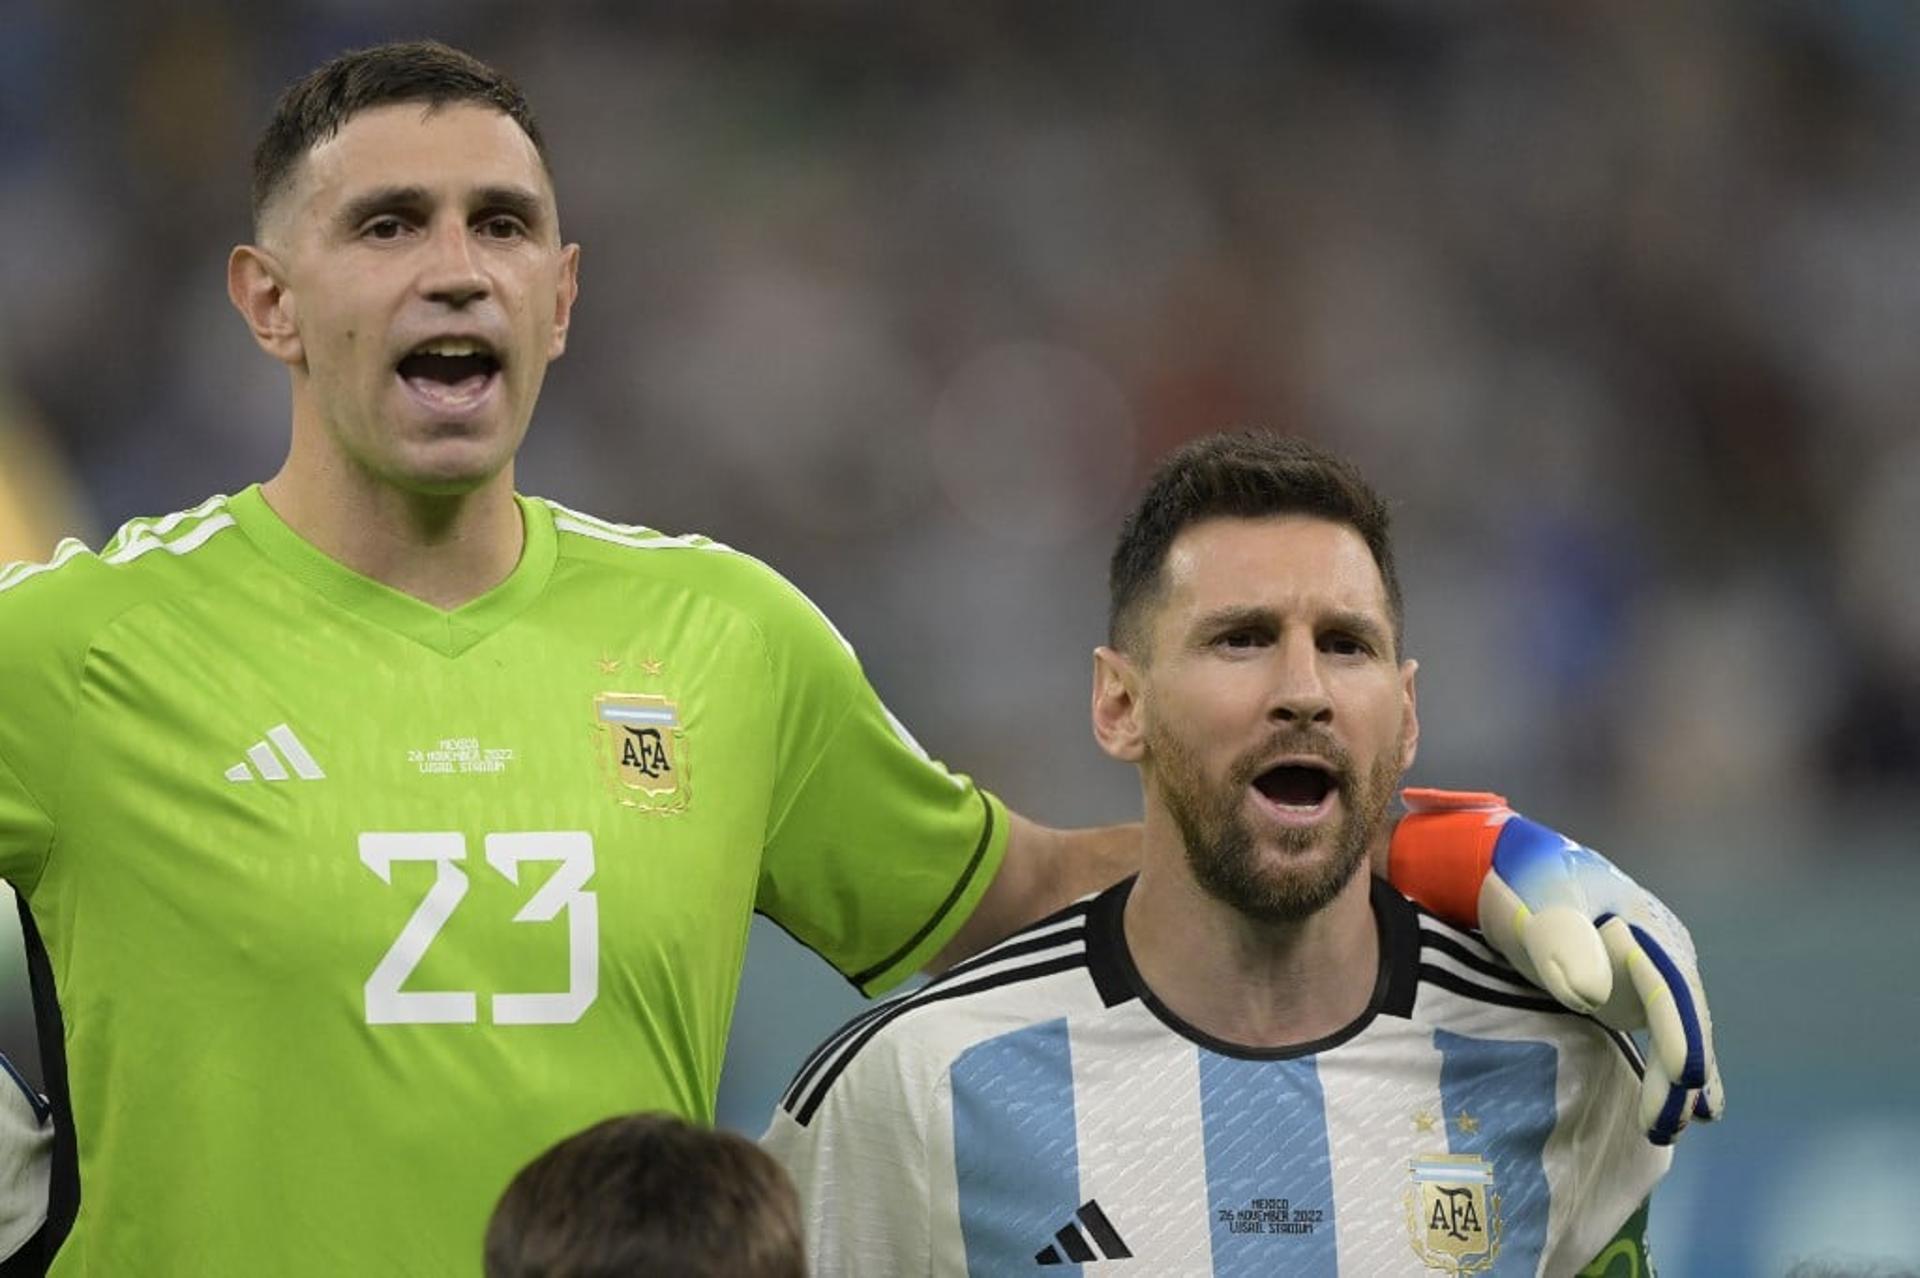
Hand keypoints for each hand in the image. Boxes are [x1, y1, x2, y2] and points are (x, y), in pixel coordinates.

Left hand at [1389, 788, 1722, 1145]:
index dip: (1681, 1036)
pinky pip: (1658, 1030)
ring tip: (1673, 1128)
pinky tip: (1681, 1102)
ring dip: (1678, 1079)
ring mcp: (1648, 972)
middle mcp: (1662, 952)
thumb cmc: (1528, 884)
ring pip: (1674, 1030)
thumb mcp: (1543, 904)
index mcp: (1648, 929)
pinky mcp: (1630, 988)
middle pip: (1679, 1017)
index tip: (1686, 1078)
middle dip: (1681, 1073)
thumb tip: (1594, 994)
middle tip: (1665, 1126)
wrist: (1510, 868)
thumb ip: (1564, 942)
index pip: (1671, 990)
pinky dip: (1668, 1065)